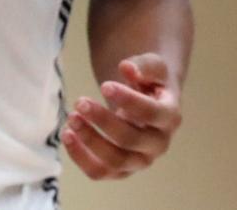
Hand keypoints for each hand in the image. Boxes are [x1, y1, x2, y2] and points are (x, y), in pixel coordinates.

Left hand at [62, 54, 181, 179]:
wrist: (149, 103)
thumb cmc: (150, 83)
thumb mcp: (153, 67)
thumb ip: (144, 65)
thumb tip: (127, 67)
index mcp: (169, 117)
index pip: (152, 114)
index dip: (128, 101)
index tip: (104, 85)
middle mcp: (158, 144)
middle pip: (131, 140)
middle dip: (103, 121)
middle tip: (79, 102)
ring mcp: (140, 160)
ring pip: (116, 162)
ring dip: (90, 142)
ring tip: (71, 119)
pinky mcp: (121, 168)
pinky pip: (101, 172)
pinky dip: (81, 158)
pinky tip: (67, 136)